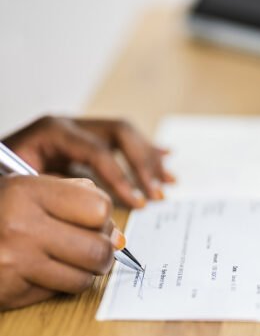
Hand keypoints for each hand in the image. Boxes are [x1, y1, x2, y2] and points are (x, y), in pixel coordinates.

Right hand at [0, 175, 120, 310]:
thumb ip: (78, 198)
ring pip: (86, 278)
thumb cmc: (4, 210)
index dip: (103, 216)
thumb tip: (118, 235)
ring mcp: (15, 263)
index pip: (100, 210)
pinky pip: (61, 292)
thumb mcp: (33, 188)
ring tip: (72, 258)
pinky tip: (49, 270)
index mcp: (29, 192)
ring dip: (86, 270)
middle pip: (99, 249)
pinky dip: (64, 283)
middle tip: (94, 246)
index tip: (96, 219)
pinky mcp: (10, 292)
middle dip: (104, 250)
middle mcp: (21, 228)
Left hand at [3, 116, 174, 207]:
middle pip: (120, 133)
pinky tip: (164, 155)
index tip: (137, 202)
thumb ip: (59, 194)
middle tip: (156, 193)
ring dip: (150, 158)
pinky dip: (146, 150)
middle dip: (143, 165)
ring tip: (168, 180)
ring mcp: (82, 129)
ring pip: (127, 135)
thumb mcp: (24, 184)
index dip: (121, 177)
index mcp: (54, 131)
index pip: (99, 151)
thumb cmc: (3, 176)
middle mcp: (71, 124)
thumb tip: (98, 210)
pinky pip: (123, 140)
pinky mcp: (88, 139)